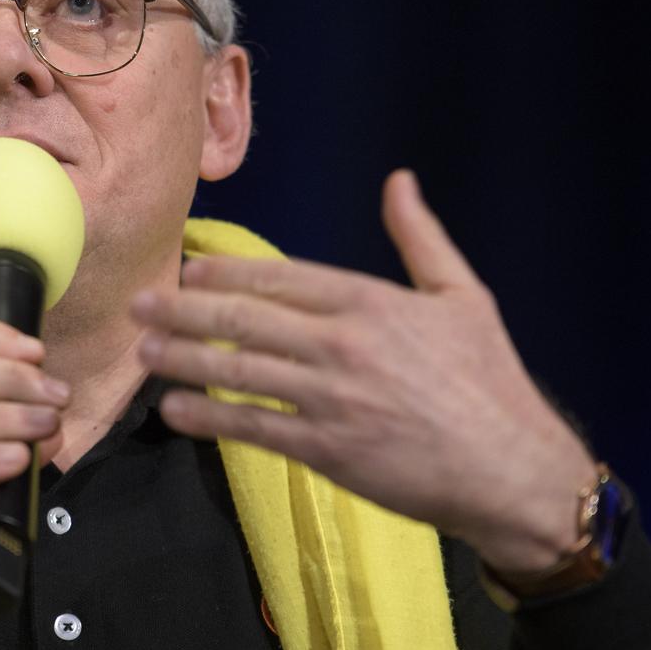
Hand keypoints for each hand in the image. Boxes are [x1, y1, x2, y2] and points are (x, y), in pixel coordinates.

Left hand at [131, 169, 595, 572]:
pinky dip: (210, 417)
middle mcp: (342, 342)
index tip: (188, 268)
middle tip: (137, 305)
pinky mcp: (326, 449)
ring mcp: (330, 398)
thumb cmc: (489, 381)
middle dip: (183, 309)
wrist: (513, 469)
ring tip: (143, 352)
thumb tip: (400, 180)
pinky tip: (176, 411)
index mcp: (369, 301)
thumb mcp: (463, 295)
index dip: (225, 271)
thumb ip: (421, 237)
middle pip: (243, 318)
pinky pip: (253, 427)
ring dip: (183, 359)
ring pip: (238, 370)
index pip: (279, 276)